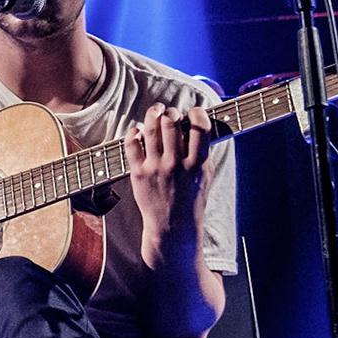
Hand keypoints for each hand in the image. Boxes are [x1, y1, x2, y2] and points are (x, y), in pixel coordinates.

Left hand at [128, 103, 213, 268]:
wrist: (172, 226)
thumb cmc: (191, 198)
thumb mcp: (205, 175)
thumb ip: (203, 151)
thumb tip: (197, 124)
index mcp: (197, 164)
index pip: (200, 127)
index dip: (197, 113)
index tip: (194, 113)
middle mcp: (176, 164)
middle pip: (171, 122)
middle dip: (172, 112)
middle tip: (171, 113)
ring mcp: (155, 168)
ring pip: (150, 129)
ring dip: (153, 114)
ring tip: (156, 111)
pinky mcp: (138, 173)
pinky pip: (131, 145)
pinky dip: (133, 132)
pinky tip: (138, 130)